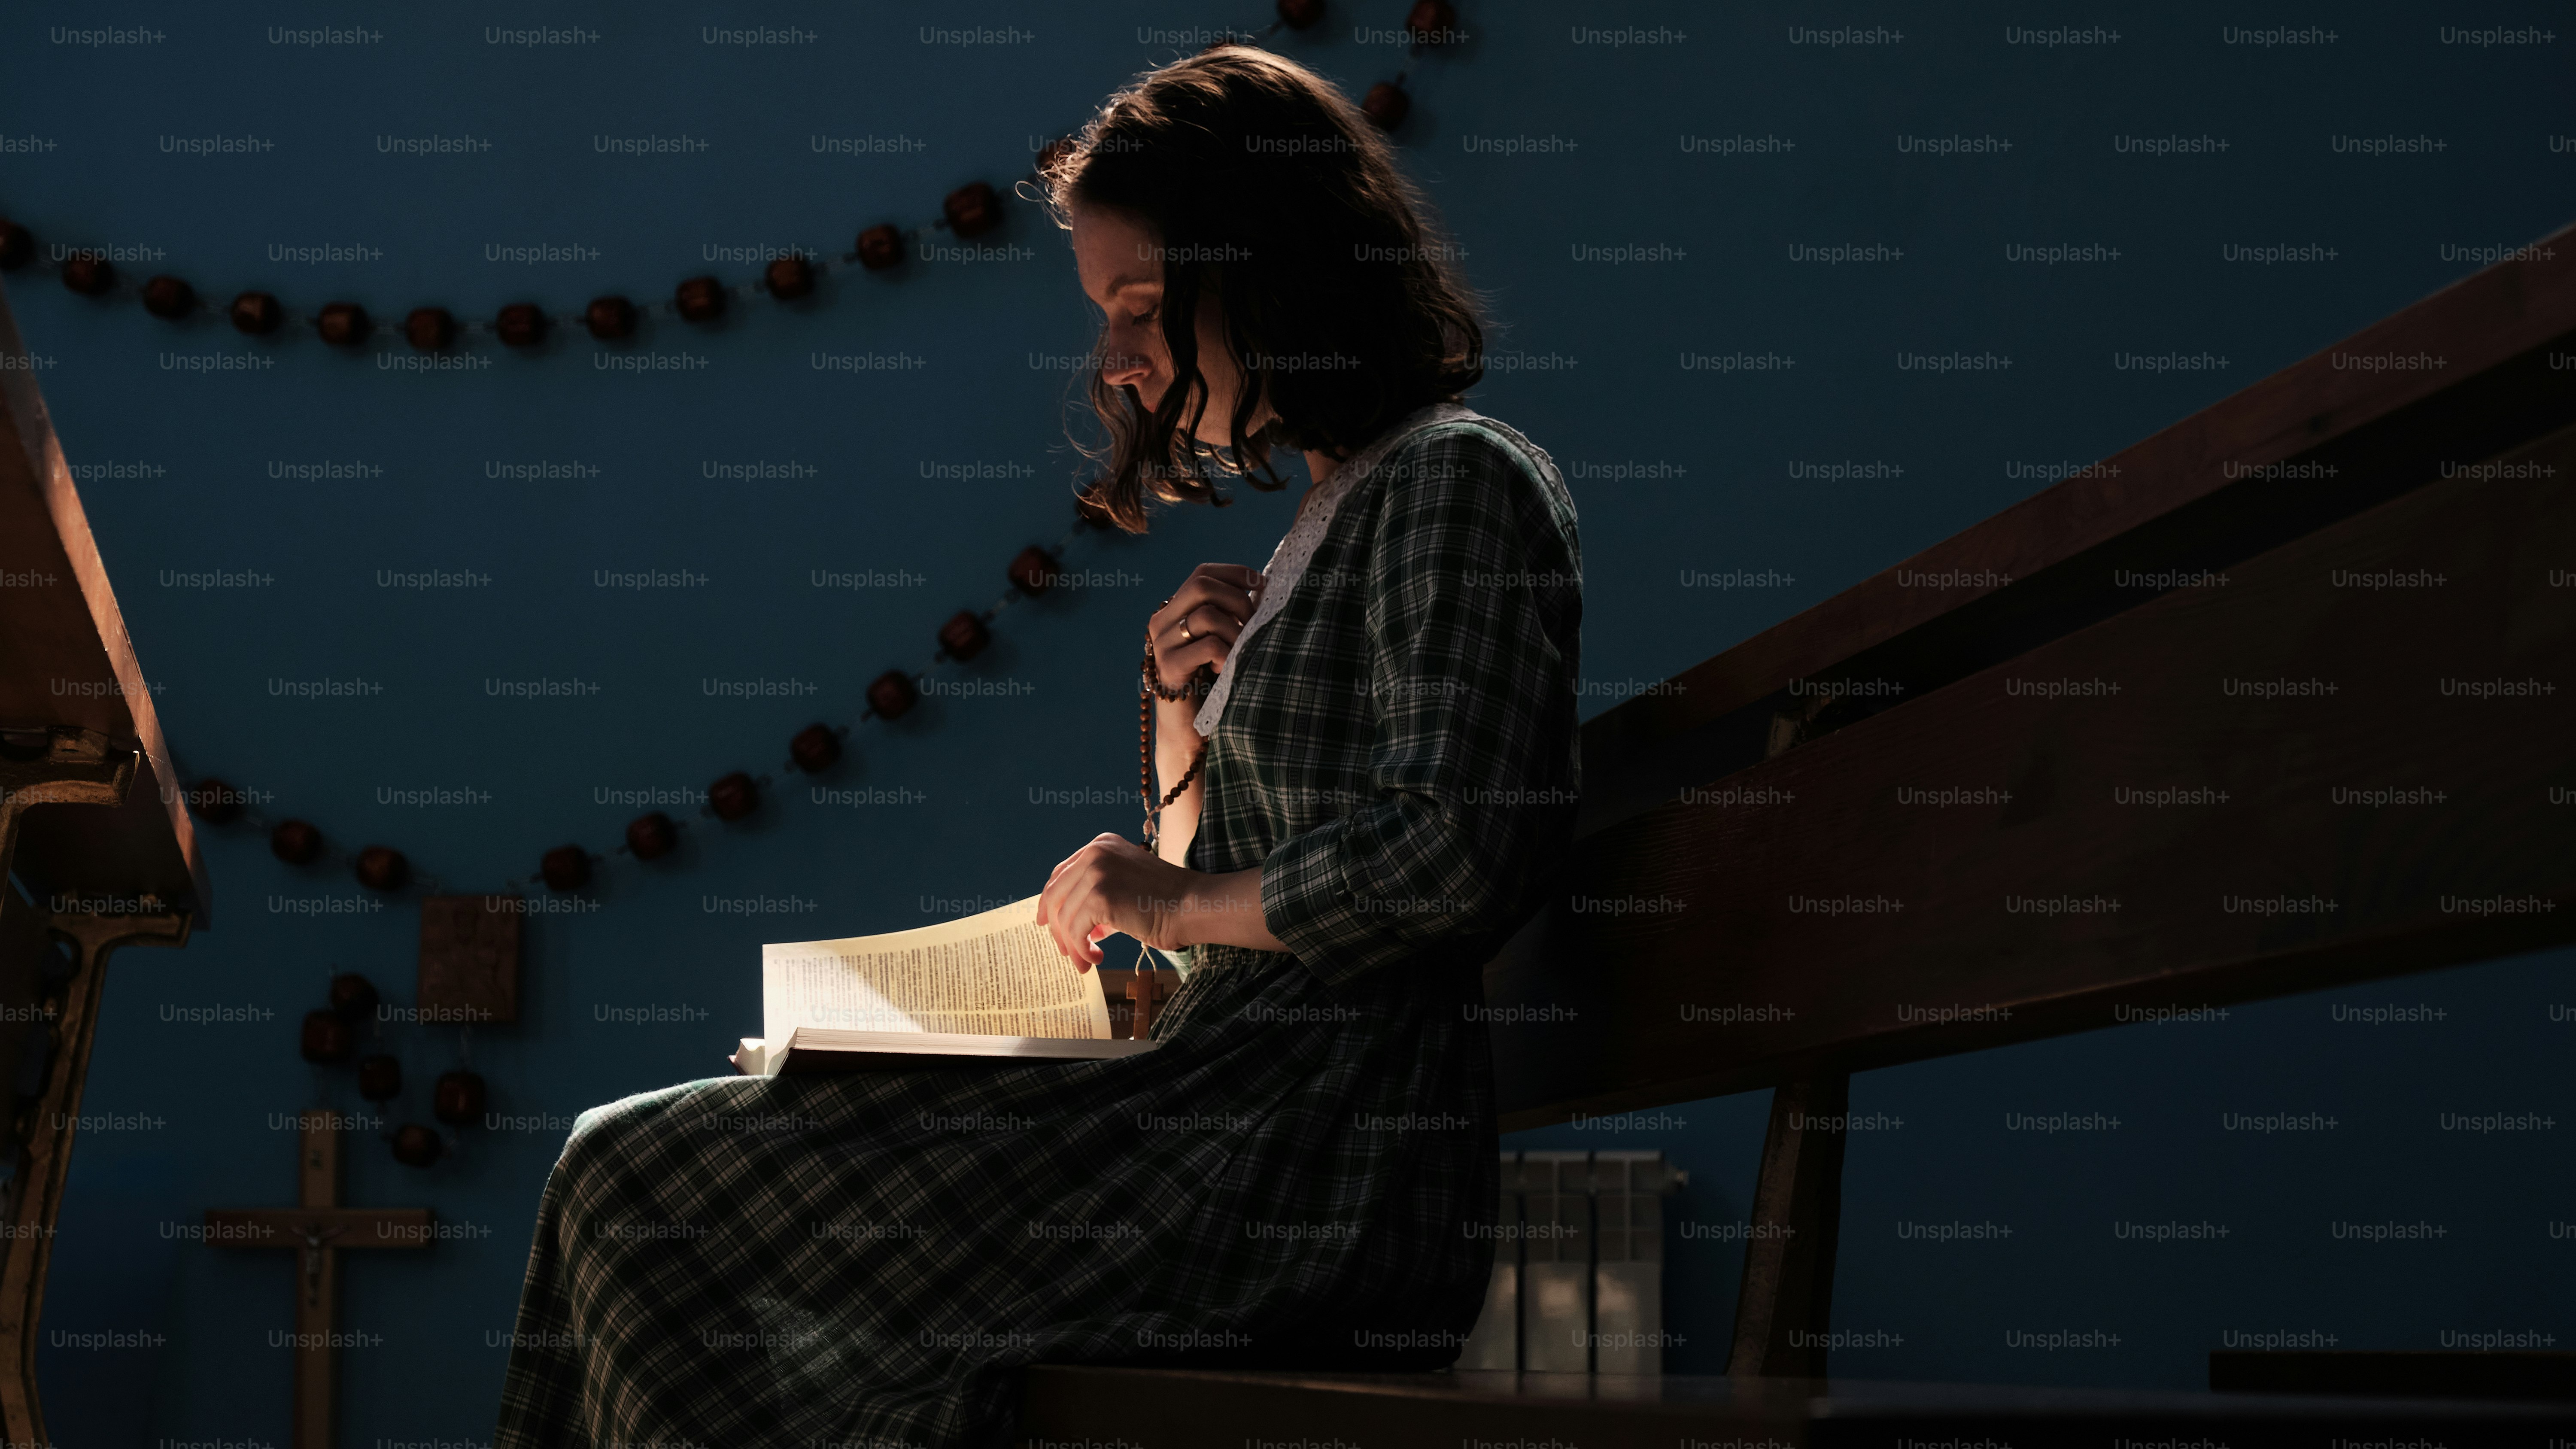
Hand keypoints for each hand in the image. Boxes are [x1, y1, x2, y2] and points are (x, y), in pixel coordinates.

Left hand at [1034, 832, 1188, 968]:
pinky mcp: (1100, 895)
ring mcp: (1096, 871)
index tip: (1046, 923)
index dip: (1049, 901)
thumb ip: (1098, 900)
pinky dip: (1082, 949)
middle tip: (1065, 953)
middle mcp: (1095, 851)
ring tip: (1086, 963)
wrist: (1193, 906)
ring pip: (1064, 916)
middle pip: (1055, 894)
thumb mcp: (1125, 889)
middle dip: (1057, 928)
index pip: (1061, 874)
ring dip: (1072, 945)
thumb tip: (1073, 928)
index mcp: (1101, 844)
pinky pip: (1076, 930)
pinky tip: (1097, 958)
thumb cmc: (1166, 903)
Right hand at [1150, 563, 1262, 688]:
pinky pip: (1209, 646)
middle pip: (1201, 585)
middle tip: (1253, 624)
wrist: (1188, 728)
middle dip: (1237, 599)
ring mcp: (1163, 643)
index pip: (1202, 573)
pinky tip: (1228, 669)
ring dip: (1236, 632)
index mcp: (1175, 610)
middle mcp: (1162, 621)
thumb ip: (1232, 614)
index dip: (1235, 573)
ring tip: (1241, 652)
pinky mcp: (1168, 667)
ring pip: (1207, 615)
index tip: (1262, 584)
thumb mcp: (1223, 638)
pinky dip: (1228, 654)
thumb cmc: (1213, 681)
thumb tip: (1264, 586)